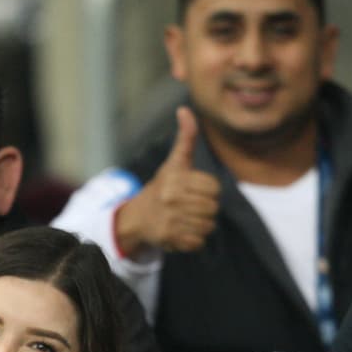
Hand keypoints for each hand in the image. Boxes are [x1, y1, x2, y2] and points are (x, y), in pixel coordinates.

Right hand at [114, 107, 220, 255]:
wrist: (137, 218)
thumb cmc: (163, 186)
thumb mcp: (174, 162)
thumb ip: (185, 138)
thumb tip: (185, 109)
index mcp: (176, 177)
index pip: (214, 188)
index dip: (209, 190)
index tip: (194, 190)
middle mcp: (171, 197)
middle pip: (213, 208)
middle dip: (207, 209)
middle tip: (191, 207)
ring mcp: (170, 218)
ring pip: (208, 225)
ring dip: (202, 225)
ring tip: (187, 219)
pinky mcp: (170, 238)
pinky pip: (199, 242)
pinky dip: (194, 240)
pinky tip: (182, 231)